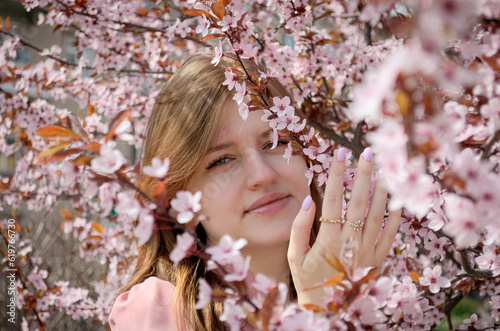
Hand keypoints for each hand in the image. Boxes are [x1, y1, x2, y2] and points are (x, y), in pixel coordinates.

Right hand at [288, 147, 401, 306]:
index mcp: (327, 239)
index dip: (337, 174)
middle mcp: (350, 241)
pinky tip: (399, 199)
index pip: (333, 198)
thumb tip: (308, 201)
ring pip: (376, 214)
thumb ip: (299, 229)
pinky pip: (390, 235)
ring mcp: (367, 250)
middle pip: (358, 201)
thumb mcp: (294, 258)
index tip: (340, 153)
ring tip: (384, 168)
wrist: (330, 314)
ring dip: (380, 189)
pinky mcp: (379, 260)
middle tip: (367, 152)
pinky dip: (396, 216)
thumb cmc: (309, 284)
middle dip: (363, 174)